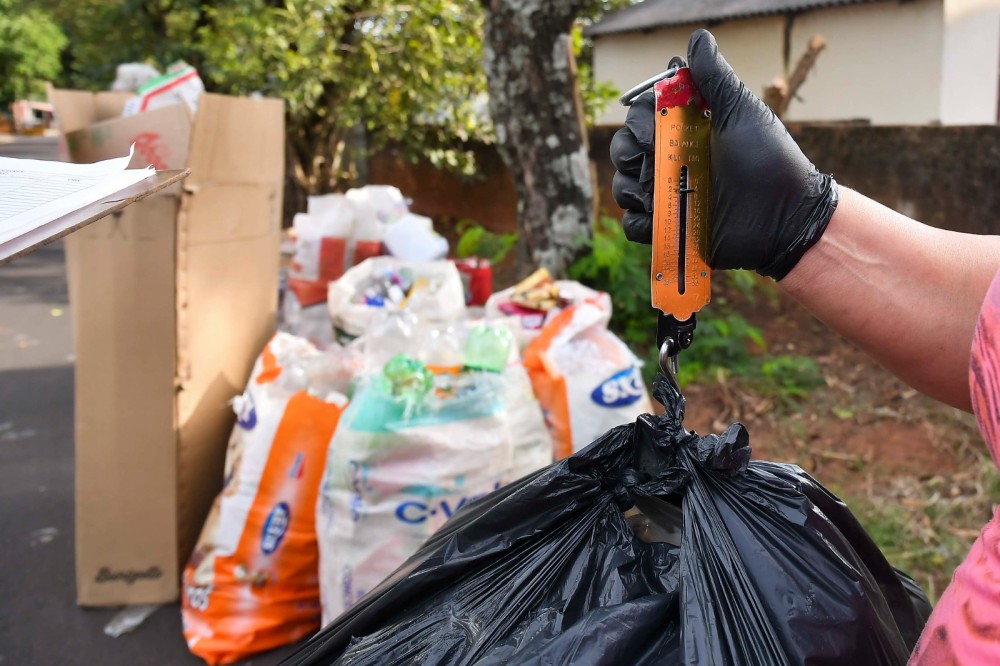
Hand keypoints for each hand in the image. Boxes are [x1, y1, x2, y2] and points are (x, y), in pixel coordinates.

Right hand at [610, 29, 838, 279]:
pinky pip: (633, 226)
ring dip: (631, 189)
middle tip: (653, 162)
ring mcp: (668, 197)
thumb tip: (698, 37)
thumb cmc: (770, 160)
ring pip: (622, 188)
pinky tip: (661, 218)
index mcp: (684, 133)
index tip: (658, 128)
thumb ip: (715, 79)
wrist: (785, 216)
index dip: (640, 122)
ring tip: (659, 193)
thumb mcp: (743, 114)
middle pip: (623, 151)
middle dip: (628, 153)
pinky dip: (640, 222)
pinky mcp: (668, 230)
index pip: (639, 119)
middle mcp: (671, 162)